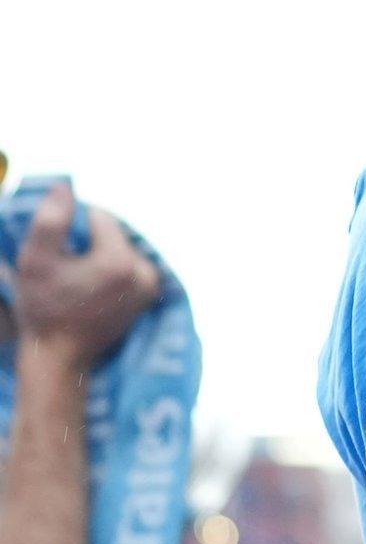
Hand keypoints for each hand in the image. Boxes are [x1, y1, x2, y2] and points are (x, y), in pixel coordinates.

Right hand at [2, 182, 161, 371]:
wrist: (60, 357)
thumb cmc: (44, 310)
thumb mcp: (36, 263)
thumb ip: (51, 222)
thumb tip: (65, 187)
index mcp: (120, 261)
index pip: (101, 218)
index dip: (75, 227)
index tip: (61, 250)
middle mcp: (145, 271)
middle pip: (115, 233)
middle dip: (90, 241)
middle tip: (68, 267)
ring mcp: (151, 285)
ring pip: (122, 248)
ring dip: (100, 254)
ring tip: (78, 279)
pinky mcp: (150, 295)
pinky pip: (129, 265)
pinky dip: (111, 268)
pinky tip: (91, 287)